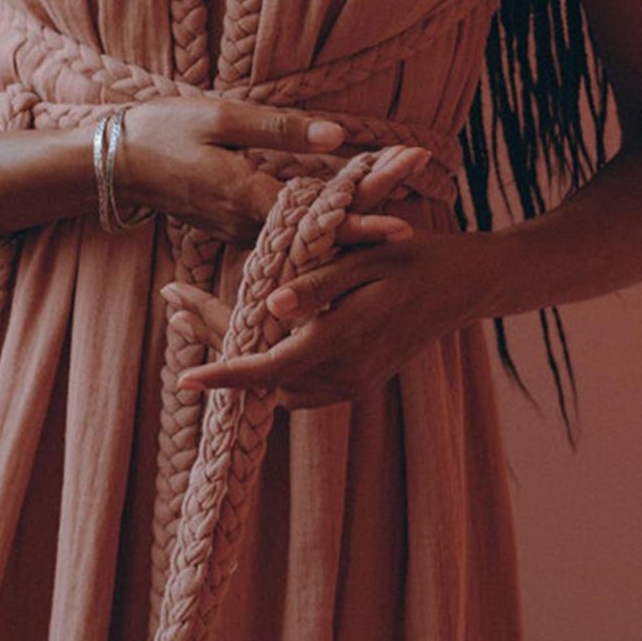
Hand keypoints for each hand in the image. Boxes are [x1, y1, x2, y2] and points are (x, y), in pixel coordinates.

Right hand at [112, 96, 430, 249]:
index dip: (362, 222)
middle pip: (320, 230)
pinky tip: (343, 214)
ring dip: (346, 220)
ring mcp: (238, 230)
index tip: (404, 229)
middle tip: (414, 206)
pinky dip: (316, 223)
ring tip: (393, 200)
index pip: (317, 217)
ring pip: (303, 234)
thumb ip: (280, 129)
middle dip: (368, 217)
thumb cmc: (161, 131)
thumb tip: (339, 137)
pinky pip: (282, 233)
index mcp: (247, 198)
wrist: (108, 164)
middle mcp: (247, 224)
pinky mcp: (232, 227)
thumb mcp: (221, 116)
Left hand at [163, 222, 502, 411]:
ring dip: (237, 354)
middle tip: (174, 303)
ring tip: (192, 313)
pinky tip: (243, 331)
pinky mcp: (357, 382)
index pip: (271, 368)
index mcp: (346, 339)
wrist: (467, 285)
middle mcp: (347, 373)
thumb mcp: (369, 257)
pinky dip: (266, 364)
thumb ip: (319, 284)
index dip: (225, 374)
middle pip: (263, 374)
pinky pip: (300, 384)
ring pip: (278, 384)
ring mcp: (354, 383)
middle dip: (214, 343)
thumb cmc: (417, 256)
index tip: (183, 379)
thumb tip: (268, 308)